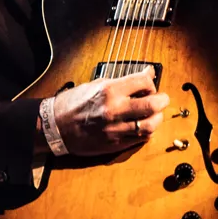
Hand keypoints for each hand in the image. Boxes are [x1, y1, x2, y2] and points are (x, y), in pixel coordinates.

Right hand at [45, 68, 169, 155]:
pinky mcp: (114, 144)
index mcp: (109, 90)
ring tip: (154, 115)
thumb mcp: (96, 85)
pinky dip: (146, 132)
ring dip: (157, 119)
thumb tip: (146, 74)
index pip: (144, 82)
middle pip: (152, 105)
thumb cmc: (73, 103)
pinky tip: (143, 127)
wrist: (55, 126)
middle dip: (162, 101)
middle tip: (162, 100)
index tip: (149, 85)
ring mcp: (115, 128)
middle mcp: (114, 109)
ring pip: (150, 126)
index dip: (151, 82)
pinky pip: (140, 139)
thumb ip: (123, 81)